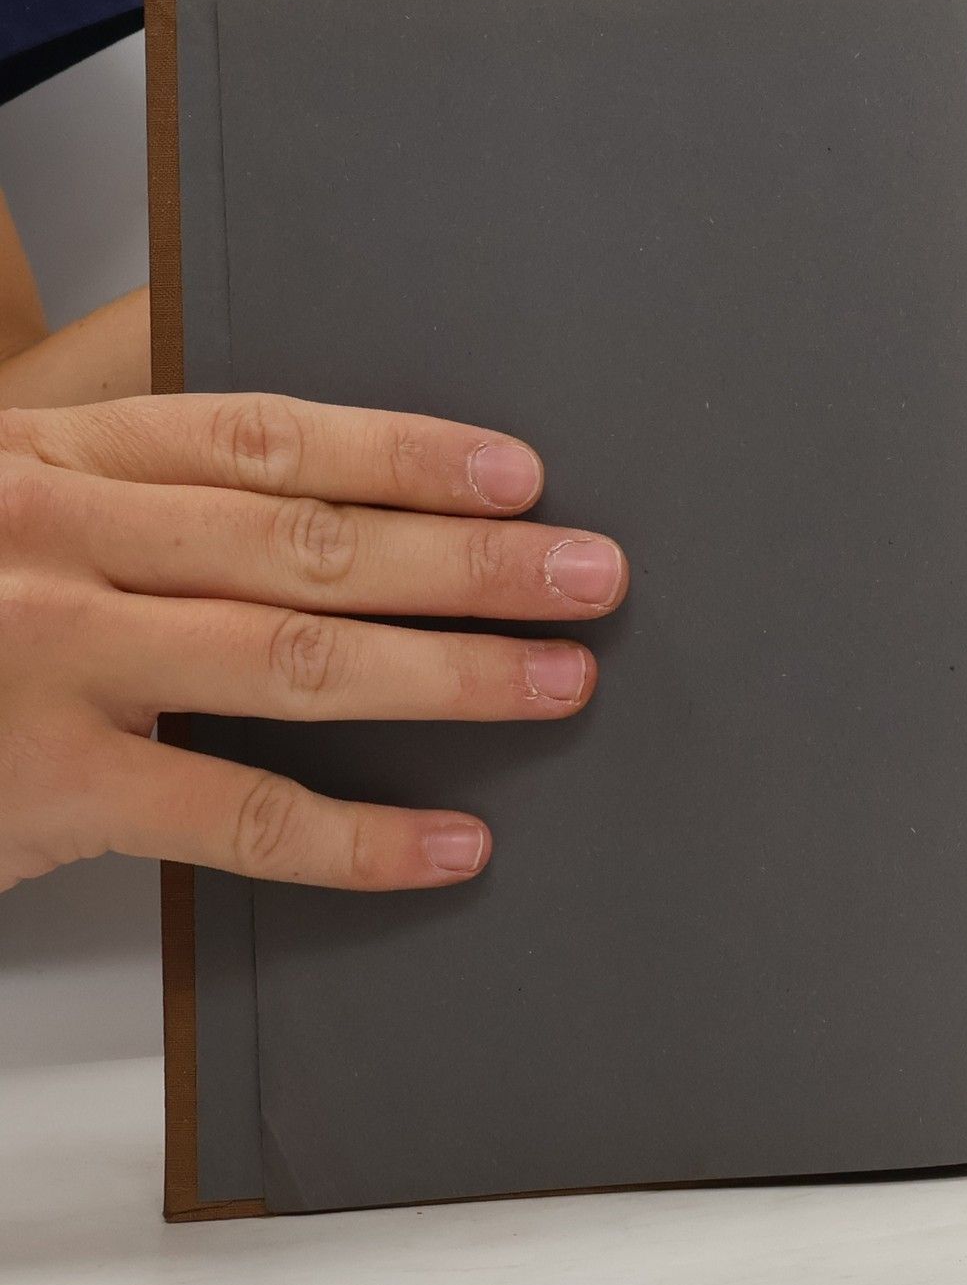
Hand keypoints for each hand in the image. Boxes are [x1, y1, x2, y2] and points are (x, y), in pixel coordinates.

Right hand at [0, 394, 627, 892]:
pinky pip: (232, 818)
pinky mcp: (42, 789)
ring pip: (292, 660)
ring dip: (446, 672)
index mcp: (62, 461)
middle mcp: (62, 544)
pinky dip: (355, 839)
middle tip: (590, 574)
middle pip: (308, 542)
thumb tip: (319, 502)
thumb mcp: (10, 502)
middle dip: (466, 560)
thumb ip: (135, 493)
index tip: (518, 473)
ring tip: (558, 679)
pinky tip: (449, 845)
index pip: (266, 439)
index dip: (404, 452)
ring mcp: (50, 664)